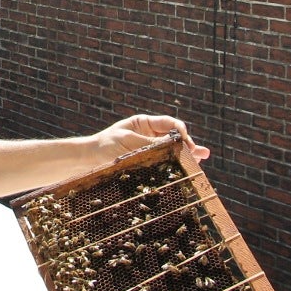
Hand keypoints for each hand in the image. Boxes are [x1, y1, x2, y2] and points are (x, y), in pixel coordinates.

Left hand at [91, 114, 209, 164]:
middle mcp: (150, 134)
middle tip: (199, 154)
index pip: (169, 123)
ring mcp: (149, 148)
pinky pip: (164, 161)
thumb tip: (174, 144)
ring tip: (201, 158)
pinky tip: (190, 166)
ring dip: (186, 154)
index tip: (185, 143)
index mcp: (145, 123)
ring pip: (172, 149)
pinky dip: (176, 163)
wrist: (88, 161)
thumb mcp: (128, 142)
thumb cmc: (105, 146)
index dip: (180, 132)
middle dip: (187, 144)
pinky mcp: (147, 161)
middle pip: (174, 137)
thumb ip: (151, 143)